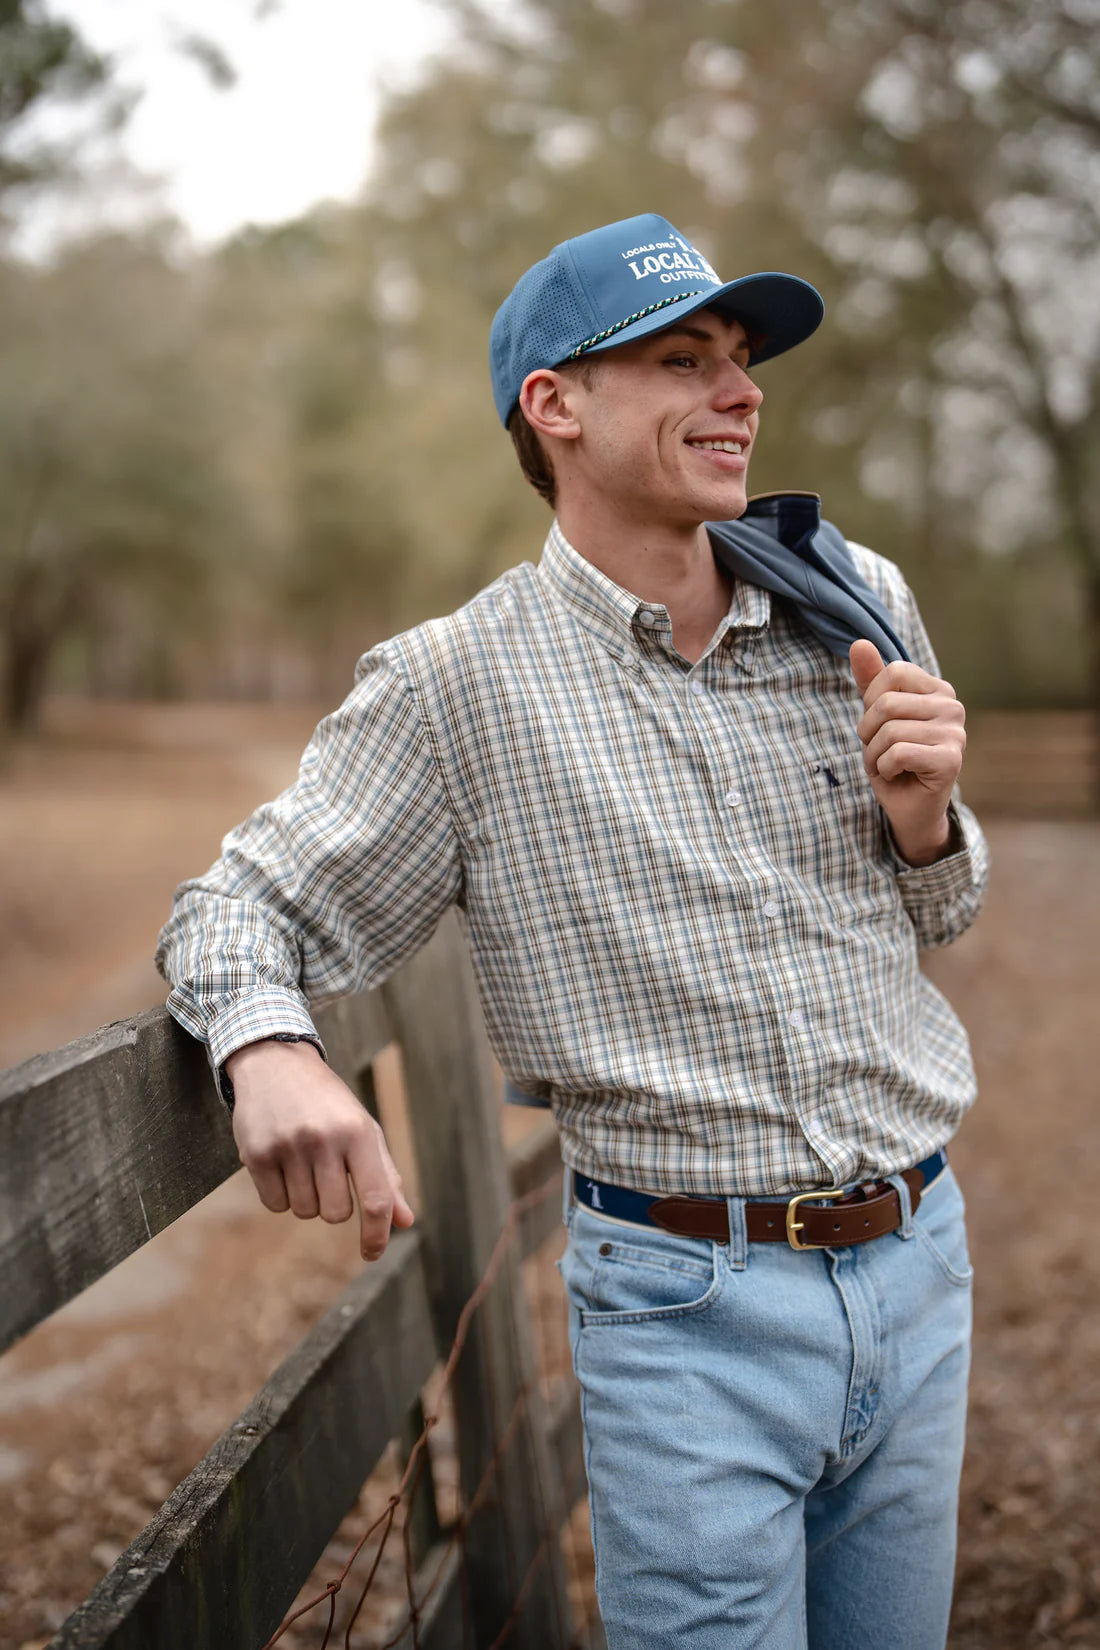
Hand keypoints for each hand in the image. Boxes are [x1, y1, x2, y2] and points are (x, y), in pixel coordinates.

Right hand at [226, 1038, 413, 1260]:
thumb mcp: (363, 1129)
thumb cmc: (328, 1104)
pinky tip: (281, 1163)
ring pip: (304, 1212)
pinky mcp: (256, 1153)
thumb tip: (405, 1222)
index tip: (372, 1253)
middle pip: (336, 1213)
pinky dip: (281, 1194)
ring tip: (302, 1161)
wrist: (275, 1063)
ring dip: (306, 1198)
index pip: (375, 1198)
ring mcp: (288, 1146)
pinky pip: (275, 1205)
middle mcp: (324, 1138)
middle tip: (327, 1171)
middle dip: (333, 1203)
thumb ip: (385, 1177)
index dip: (377, 1234)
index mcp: (358, 1132)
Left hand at [849, 639, 965, 866]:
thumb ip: (871, 680)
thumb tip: (859, 642)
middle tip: (880, 751)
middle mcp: (953, 706)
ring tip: (889, 765)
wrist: (910, 808)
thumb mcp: (877, 717)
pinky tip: (898, 775)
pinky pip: (897, 753)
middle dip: (869, 733)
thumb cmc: (894, 759)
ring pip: (889, 731)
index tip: (878, 726)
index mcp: (938, 689)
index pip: (892, 672)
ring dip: (875, 755)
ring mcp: (955, 733)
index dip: (871, 702)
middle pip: (887, 704)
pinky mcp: (951, 760)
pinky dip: (884, 769)